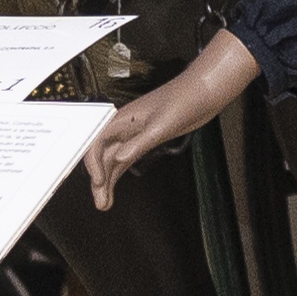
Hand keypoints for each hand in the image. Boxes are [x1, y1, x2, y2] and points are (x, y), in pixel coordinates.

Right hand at [85, 30, 259, 206]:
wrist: (203, 92)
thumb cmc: (183, 99)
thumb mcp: (161, 125)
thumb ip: (139, 142)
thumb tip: (120, 159)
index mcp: (122, 118)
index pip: (96, 143)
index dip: (93, 165)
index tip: (98, 182)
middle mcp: (124, 127)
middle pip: (102, 156)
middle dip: (98, 180)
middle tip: (101, 202)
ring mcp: (134, 134)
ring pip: (112, 161)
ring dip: (107, 182)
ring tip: (104, 203)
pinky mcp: (144, 139)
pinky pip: (124, 160)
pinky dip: (117, 174)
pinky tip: (114, 189)